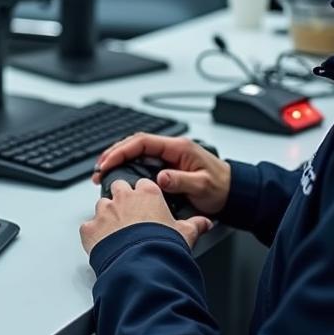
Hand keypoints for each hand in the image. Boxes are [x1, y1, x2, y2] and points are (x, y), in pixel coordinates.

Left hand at [79, 178, 212, 254]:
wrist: (142, 267)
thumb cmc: (163, 247)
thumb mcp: (185, 234)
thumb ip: (194, 225)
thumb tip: (205, 223)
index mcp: (147, 195)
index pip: (143, 185)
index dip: (145, 196)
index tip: (148, 206)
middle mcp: (123, 197)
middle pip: (119, 188)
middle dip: (122, 199)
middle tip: (130, 217)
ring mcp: (104, 211)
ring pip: (102, 206)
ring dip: (107, 216)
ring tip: (117, 234)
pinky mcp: (89, 228)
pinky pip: (88, 227)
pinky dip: (94, 235)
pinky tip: (104, 245)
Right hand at [92, 133, 231, 216]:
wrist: (235, 193)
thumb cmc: (222, 188)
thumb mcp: (203, 186)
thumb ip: (182, 181)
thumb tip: (160, 178)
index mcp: (179, 147)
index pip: (143, 142)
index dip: (122, 150)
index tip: (108, 161)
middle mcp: (172, 148)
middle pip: (135, 144)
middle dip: (114, 153)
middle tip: (98, 168)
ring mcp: (169, 156)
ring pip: (136, 151)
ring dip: (118, 158)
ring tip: (102, 170)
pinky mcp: (168, 166)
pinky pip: (142, 160)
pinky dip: (126, 165)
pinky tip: (118, 173)